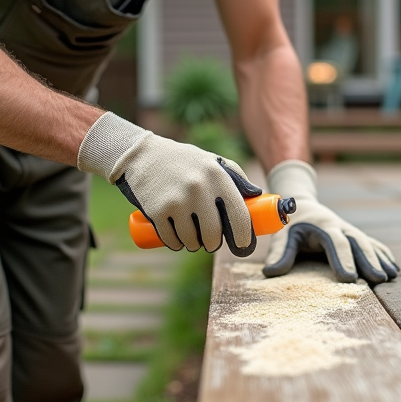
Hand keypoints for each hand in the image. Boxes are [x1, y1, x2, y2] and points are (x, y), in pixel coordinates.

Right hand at [77, 113, 261, 253]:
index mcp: (217, 175)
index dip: (243, 237)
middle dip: (213, 243)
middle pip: (213, 234)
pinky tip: (177, 239)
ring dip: (193, 245)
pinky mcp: (157, 211)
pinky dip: (176, 244)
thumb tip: (258, 197)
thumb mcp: (212, 162)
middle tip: (210, 241)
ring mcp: (176, 201)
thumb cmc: (184, 161)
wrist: (142, 155)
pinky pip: (172, 240)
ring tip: (191, 236)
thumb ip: (236, 177)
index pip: (238, 215)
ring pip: (192, 241)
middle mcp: (199, 188)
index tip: (242, 246)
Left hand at [262, 160, 398, 283]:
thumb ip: (279, 252)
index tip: (349, 278)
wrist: (300, 205)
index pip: (335, 243)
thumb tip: (270, 273)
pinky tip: (394, 268)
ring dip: (380, 259)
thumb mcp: (282, 234)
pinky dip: (383, 255)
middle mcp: (340, 226)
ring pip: (368, 243)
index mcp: (323, 226)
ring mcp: (349, 230)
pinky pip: (372, 244)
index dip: (342, 259)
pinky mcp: (354, 235)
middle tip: (379, 279)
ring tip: (391, 275)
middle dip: (369, 260)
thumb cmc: (289, 223)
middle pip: (358, 243)